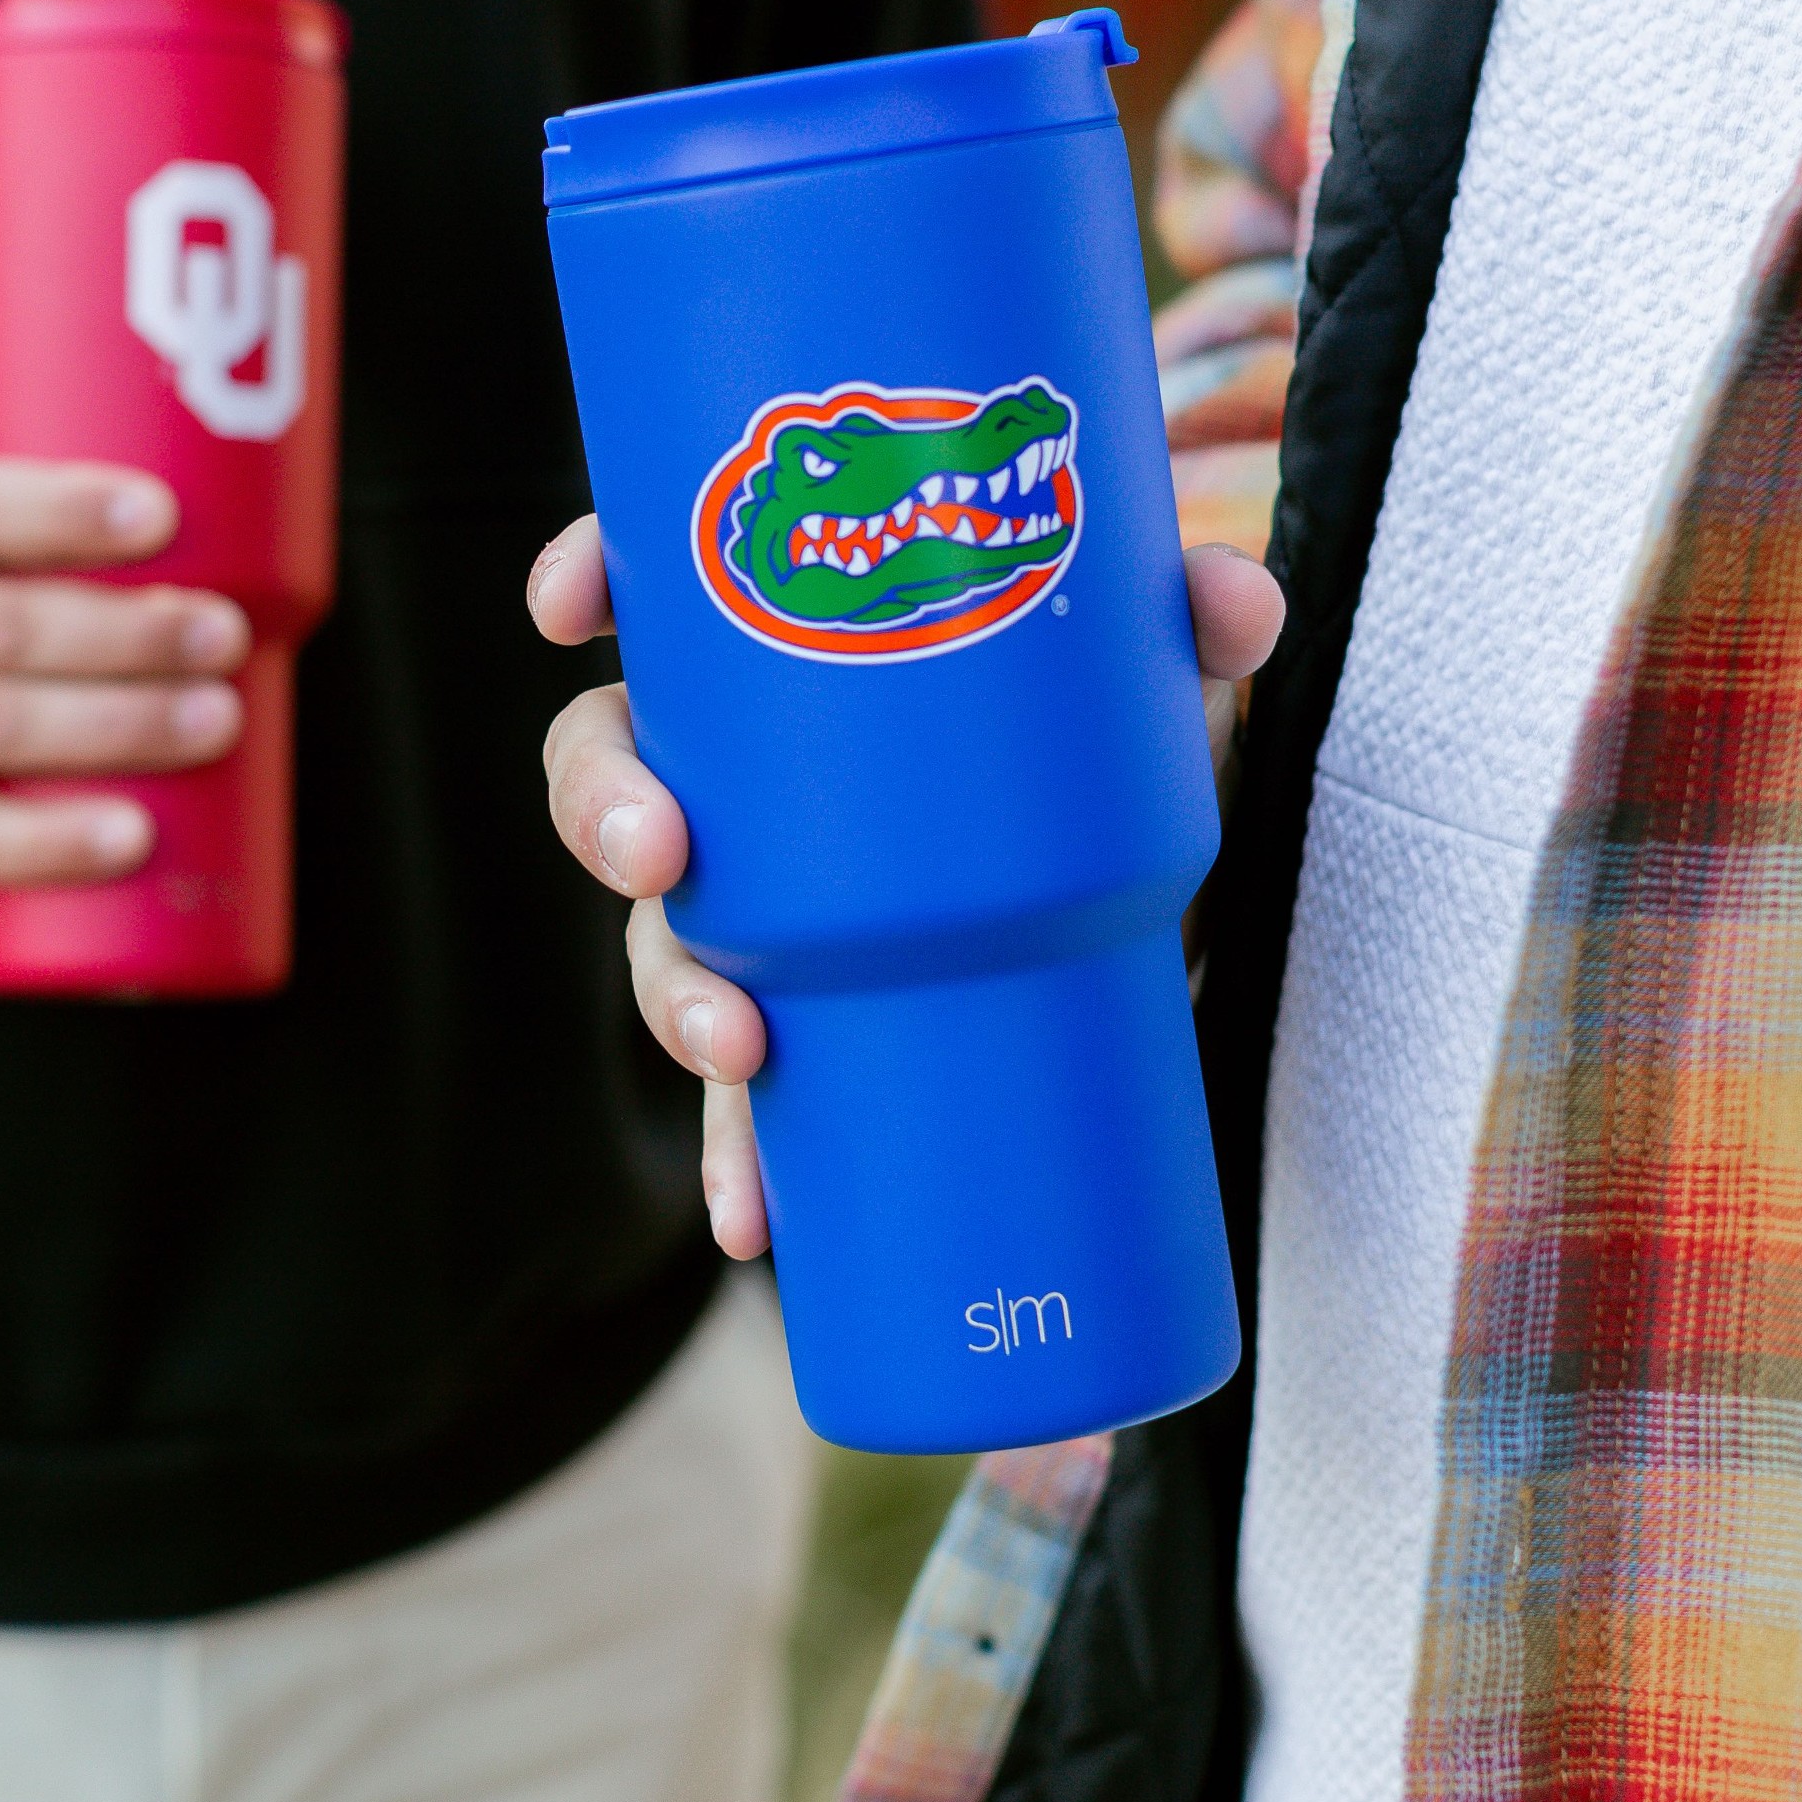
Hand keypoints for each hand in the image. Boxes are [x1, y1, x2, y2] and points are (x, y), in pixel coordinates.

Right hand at [530, 515, 1283, 1259]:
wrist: (1138, 900)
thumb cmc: (1091, 745)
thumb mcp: (1143, 679)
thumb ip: (1189, 620)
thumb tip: (1235, 602)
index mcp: (781, 663)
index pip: (654, 599)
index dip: (587, 582)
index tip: (565, 608)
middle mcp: (742, 784)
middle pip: (615, 775)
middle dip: (604, 812)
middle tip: (661, 855)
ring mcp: (767, 912)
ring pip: (663, 941)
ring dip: (672, 997)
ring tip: (734, 1043)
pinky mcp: (819, 1025)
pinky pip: (745, 1095)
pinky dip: (743, 1158)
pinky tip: (754, 1219)